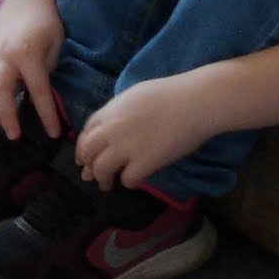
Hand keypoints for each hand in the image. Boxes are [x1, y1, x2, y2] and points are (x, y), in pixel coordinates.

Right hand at [0, 0, 66, 139]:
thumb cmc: (46, 24)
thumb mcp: (55, 48)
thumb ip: (45, 73)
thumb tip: (37, 100)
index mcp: (27, 53)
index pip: (38, 91)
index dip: (46, 115)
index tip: (54, 134)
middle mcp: (3, 54)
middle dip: (6, 117)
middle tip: (15, 135)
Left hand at [72, 75, 209, 194]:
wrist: (196, 101)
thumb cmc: (172, 93)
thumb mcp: (136, 95)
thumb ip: (120, 111)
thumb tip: (114, 124)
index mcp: (110, 110)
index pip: (86, 132)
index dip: (83, 148)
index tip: (83, 157)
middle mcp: (112, 129)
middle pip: (88, 152)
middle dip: (87, 166)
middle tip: (90, 175)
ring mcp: (126, 146)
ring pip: (101, 169)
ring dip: (103, 179)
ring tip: (107, 185)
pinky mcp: (144, 162)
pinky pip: (128, 179)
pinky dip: (129, 182)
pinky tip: (134, 181)